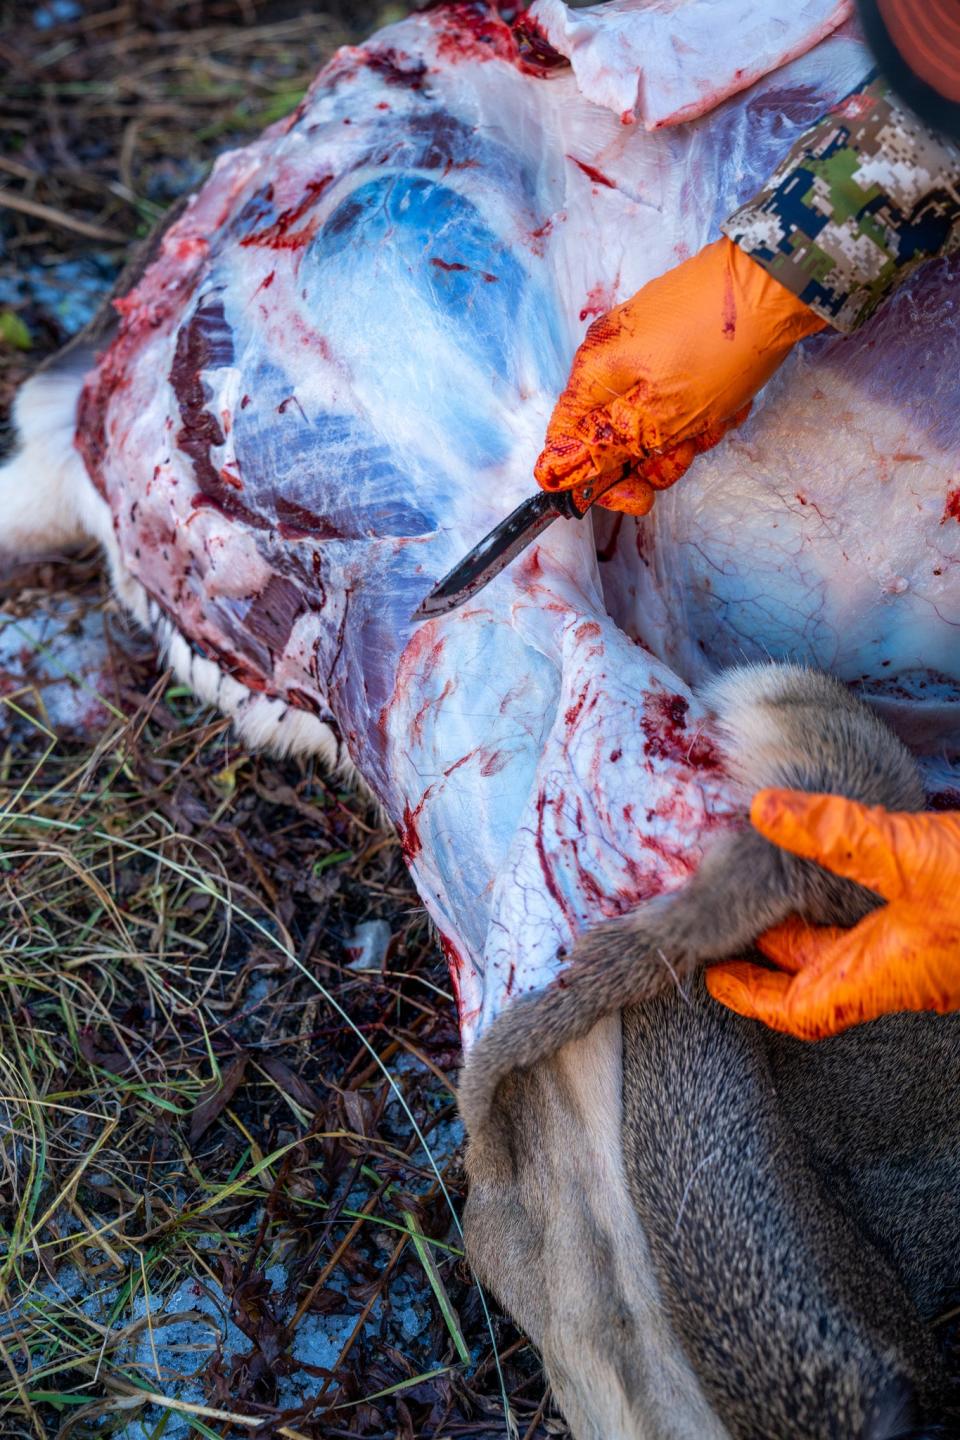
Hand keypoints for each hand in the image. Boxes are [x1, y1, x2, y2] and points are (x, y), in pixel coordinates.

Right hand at [535, 237, 824, 515]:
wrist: (778, 280)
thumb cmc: (720, 347)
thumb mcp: (662, 415)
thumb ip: (607, 446)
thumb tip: (556, 472)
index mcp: (593, 373)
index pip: (568, 444)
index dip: (599, 481)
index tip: (639, 497)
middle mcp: (609, 356)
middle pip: (614, 434)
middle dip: (655, 454)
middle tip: (690, 449)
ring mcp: (645, 343)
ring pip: (652, 416)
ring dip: (687, 431)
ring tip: (719, 418)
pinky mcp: (677, 336)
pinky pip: (678, 390)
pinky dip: (702, 404)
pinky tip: (731, 399)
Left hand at [706, 790, 959, 1039]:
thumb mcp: (909, 855)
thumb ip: (836, 832)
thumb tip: (762, 809)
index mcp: (884, 974)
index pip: (799, 1009)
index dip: (750, 996)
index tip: (712, 975)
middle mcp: (905, 976)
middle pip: (820, 976)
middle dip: (772, 950)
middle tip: (729, 918)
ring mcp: (929, 958)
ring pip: (854, 951)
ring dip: (812, 927)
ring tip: (774, 890)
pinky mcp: (949, 935)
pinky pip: (884, 934)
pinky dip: (849, 911)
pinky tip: (846, 874)